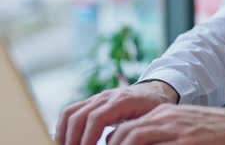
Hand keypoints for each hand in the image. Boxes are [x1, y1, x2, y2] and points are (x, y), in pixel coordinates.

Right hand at [56, 81, 178, 144]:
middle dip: (73, 139)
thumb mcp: (150, 120)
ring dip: (64, 134)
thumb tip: (121, 143)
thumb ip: (136, 131)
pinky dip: (63, 127)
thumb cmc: (155, 108)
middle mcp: (107, 96)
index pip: (97, 118)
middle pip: (80, 116)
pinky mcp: (92, 101)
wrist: (155, 91)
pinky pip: (71, 111)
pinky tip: (66, 141)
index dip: (88, 138)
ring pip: (71, 112)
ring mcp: (97, 97)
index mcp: (123, 101)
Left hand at [106, 104, 224, 144]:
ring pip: (135, 139)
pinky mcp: (188, 142)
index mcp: (162, 115)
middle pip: (124, 135)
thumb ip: (160, 133)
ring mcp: (176, 131)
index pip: (124, 130)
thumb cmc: (214, 130)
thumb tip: (134, 140)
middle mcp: (165, 119)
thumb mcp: (183, 126)